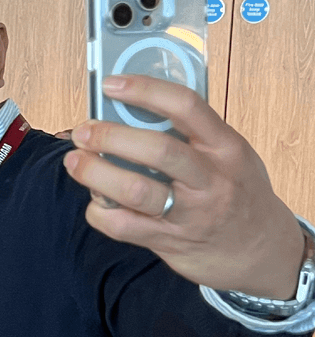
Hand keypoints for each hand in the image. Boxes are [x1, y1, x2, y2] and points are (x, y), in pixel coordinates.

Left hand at [63, 74, 304, 299]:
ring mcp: (191, 214)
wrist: (262, 251)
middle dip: (111, 137)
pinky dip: (99, 212)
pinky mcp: (171, 241)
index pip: (186, 107)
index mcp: (226, 147)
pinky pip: (124, 226)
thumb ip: (190, 135)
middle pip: (157, 150)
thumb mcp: (230, 155)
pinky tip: (95, 202)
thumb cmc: (236, 192)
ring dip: (96, 174)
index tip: (111, 84)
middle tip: (83, 131)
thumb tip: (127, 109)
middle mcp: (211, 179)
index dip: (145, 90)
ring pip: (136, 191)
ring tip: (75, 162)